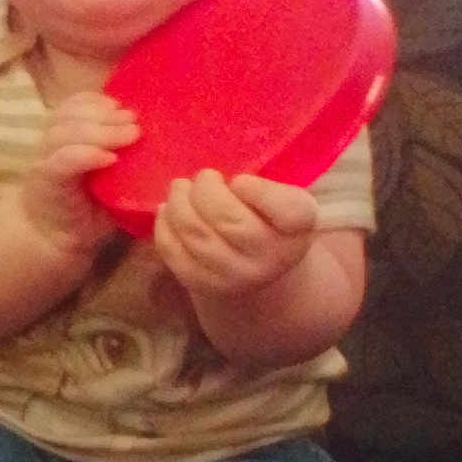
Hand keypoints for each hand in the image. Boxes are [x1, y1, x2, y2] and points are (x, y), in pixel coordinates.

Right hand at [18, 92, 137, 253]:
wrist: (54, 242)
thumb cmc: (86, 210)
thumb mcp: (109, 180)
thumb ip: (125, 162)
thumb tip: (165, 148)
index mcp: (63, 137)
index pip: (72, 105)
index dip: (96, 101)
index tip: (122, 106)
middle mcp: (49, 145)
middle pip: (70, 115)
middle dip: (104, 114)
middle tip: (134, 121)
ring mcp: (45, 162)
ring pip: (65, 134)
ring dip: (100, 132)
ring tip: (129, 136)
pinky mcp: (46, 183)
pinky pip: (62, 161)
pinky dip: (86, 155)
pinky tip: (109, 159)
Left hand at [153, 170, 317, 296]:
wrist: (259, 267)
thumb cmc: (269, 218)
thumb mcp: (282, 198)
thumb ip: (264, 187)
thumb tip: (224, 184)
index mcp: (298, 228)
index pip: (288, 212)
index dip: (258, 191)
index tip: (240, 180)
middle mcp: (271, 259)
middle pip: (228, 219)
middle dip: (204, 190)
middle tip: (203, 177)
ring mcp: (236, 277)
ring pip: (195, 234)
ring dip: (179, 203)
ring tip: (180, 188)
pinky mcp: (204, 284)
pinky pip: (173, 252)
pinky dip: (164, 225)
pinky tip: (168, 210)